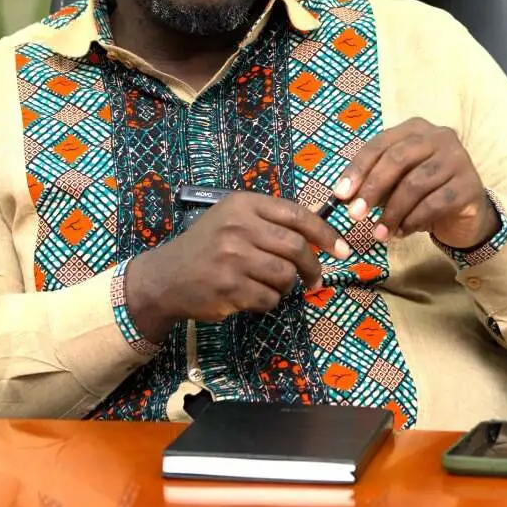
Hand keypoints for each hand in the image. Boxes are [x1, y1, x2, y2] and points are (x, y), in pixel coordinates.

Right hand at [125, 192, 349, 342]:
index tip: (341, 249)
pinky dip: (268, 302)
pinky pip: (269, 298)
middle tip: (315, 280)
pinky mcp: (230, 288)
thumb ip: (270, 221)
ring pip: (285, 276)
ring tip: (268, 285)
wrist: (166, 277)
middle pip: (296, 248)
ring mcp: (233, 258)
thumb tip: (319, 235)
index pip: (297, 214)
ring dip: (285, 286)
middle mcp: (238, 228)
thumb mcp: (232, 219)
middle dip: (313, 267)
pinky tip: (250, 296)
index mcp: (243, 205)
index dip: (325, 233)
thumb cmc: (205, 247)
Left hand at [334, 117, 498, 250]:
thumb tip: (341, 197)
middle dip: (372, 189)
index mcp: (416, 128)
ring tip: (380, 233)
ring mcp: (458, 159)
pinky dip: (413, 221)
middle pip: (397, 159)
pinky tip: (402, 232)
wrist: (462, 213)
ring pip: (415, 184)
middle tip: (355, 216)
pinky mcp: (470, 186)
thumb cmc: (422, 192)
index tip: (340, 195)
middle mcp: (440, 136)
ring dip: (392, 213)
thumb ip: (372, 183)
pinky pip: (434, 204)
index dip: (358, 169)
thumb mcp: (395, 182)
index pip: (380, 144)